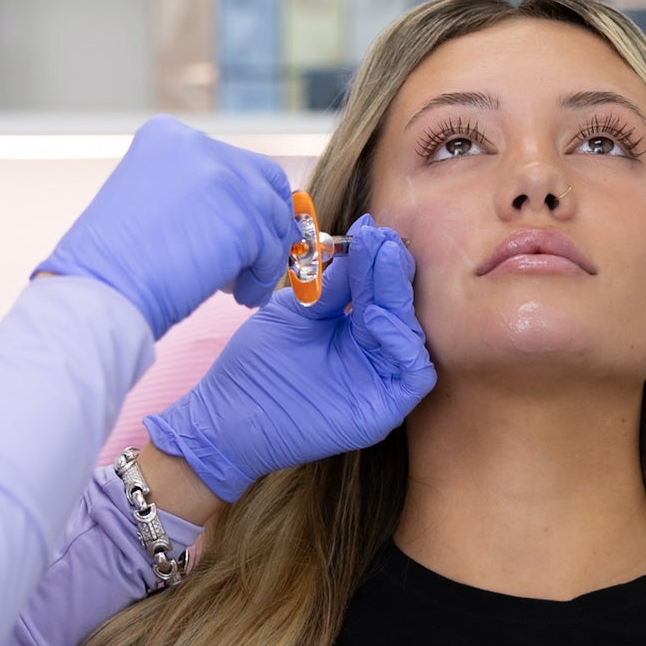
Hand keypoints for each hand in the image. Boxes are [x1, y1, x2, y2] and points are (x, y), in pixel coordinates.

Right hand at [33, 117, 294, 338]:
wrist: (98, 290)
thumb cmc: (115, 262)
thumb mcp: (150, 199)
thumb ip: (195, 192)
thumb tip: (246, 213)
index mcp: (168, 135)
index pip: (236, 161)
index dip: (249, 201)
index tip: (247, 232)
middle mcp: (196, 145)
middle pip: (265, 182)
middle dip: (268, 223)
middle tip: (260, 259)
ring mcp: (221, 180)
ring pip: (272, 219)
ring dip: (264, 258)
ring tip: (243, 285)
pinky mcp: (240, 221)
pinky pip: (271, 252)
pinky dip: (262, 278)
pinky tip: (242, 295)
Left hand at [144, 216, 435, 503]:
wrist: (229, 414)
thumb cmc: (256, 365)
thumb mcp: (295, 311)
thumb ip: (332, 285)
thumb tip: (363, 244)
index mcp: (354, 332)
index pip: (379, 292)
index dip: (378, 262)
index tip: (370, 231)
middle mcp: (373, 356)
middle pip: (399, 310)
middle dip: (391, 273)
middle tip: (383, 241)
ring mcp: (380, 384)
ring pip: (412, 337)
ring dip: (398, 298)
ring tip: (380, 266)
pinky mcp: (384, 412)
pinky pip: (416, 374)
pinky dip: (402, 342)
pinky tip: (374, 316)